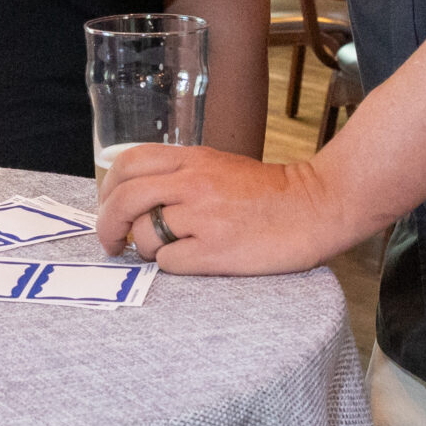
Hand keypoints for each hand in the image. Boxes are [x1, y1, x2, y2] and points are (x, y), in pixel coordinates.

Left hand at [98, 141, 356, 274]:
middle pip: (125, 200)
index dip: (107, 189)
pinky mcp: (216, 251)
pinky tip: (191, 261)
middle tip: (110, 243)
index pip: (128, 164)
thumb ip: (180, 175)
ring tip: (163, 252)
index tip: (107, 207)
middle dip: (107, 225)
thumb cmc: (268, 192)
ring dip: (144, 249)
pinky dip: (171, 266)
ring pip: (144, 235)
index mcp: (192, 159)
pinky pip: (170, 263)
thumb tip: (138, 199)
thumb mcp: (219, 166)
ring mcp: (203, 218)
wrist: (317, 206)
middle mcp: (192, 184)